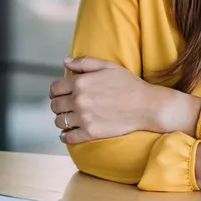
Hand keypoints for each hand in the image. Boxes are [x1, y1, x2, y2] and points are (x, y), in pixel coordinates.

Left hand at [49, 56, 200, 143]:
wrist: (146, 106)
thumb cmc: (128, 84)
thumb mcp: (107, 66)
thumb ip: (84, 62)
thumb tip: (65, 62)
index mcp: (80, 83)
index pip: (55, 88)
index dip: (56, 90)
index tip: (60, 93)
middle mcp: (79, 100)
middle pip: (55, 105)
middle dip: (58, 104)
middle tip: (65, 105)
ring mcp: (84, 118)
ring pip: (59, 121)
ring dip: (62, 120)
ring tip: (69, 118)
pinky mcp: (90, 133)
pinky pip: (68, 137)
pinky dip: (65, 136)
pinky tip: (68, 133)